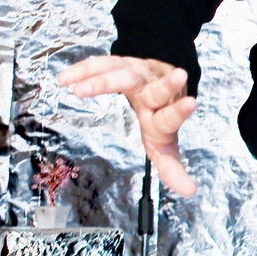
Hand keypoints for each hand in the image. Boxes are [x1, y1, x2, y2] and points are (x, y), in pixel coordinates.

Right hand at [58, 55, 198, 196]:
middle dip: (163, 86)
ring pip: (126, 75)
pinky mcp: (124, 63)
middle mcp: (155, 95)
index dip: (179, 113)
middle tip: (175, 76)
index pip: (171, 119)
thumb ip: (173, 169)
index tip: (192, 103)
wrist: (159, 76)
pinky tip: (65, 79)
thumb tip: (190, 192)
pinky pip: (102, 65)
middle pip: (158, 92)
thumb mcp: (163, 145)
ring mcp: (141, 75)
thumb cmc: (158, 115)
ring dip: (102, 81)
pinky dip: (83, 71)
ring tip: (79, 91)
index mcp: (163, 118)